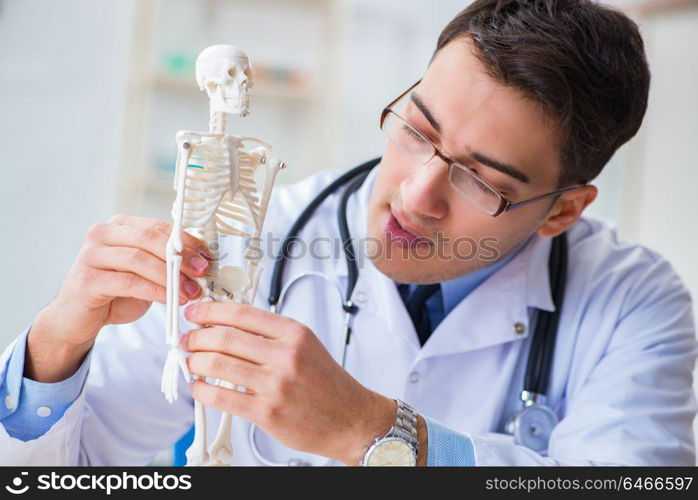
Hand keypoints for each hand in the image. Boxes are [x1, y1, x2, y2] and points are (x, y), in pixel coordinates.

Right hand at [27, 215, 209, 381]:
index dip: (186, 241)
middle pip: (149, 238)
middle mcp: (102, 234)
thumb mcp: (145, 274)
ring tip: (190, 292)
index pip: (158, 226)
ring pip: (139, 259)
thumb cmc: (115, 293)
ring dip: (170, 276)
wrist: (77, 319)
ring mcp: (90, 255)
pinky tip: (171, 299)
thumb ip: (166, 263)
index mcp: (119, 226)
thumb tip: (202, 262)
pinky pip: (128, 282)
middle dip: (180, 256)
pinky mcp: (86, 279)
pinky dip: (154, 290)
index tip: (207, 257)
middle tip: (201, 273)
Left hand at [181, 301, 396, 464]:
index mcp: (294, 333)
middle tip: (188, 341)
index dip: (210, 311)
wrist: (350, 419)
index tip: (195, 313)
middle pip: (224, 337)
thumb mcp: (306, 346)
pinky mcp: (267, 412)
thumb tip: (228, 325)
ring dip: (195, 362)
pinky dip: (203, 390)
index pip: (242, 313)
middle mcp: (285, 355)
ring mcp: (276, 384)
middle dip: (196, 337)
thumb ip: (271, 334)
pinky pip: (222, 398)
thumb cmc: (327, 384)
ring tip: (191, 363)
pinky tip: (200, 387)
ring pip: (218, 365)